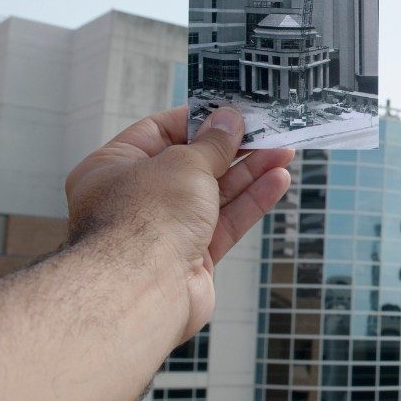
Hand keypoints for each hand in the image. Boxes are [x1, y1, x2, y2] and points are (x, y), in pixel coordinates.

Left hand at [65, 106, 292, 340]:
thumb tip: (228, 121)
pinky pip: (226, 222)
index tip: (231, 111)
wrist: (143, 289)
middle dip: (233, 148)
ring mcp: (165, 229)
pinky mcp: (192, 256)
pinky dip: (251, 201)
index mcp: (115, 167)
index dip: (198, 120)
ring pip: (215, 193)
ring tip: (284, 153)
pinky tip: (277, 181)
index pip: (160, 132)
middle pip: (193, 164)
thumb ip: (213, 144)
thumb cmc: (146, 218)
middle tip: (267, 132)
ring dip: (250, 173)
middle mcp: (137, 198)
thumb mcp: (184, 163)